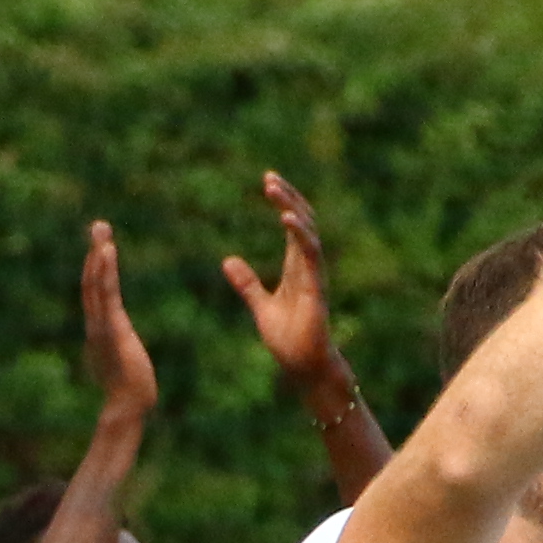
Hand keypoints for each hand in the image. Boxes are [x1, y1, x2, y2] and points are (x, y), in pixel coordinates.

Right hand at [74, 218, 156, 424]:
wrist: (128, 407)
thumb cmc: (131, 390)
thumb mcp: (126, 362)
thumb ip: (123, 351)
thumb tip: (126, 350)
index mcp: (100, 330)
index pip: (95, 293)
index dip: (96, 268)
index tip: (101, 246)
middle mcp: (95, 324)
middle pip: (91, 282)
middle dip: (94, 252)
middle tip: (98, 226)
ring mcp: (101, 325)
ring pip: (96, 283)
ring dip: (98, 254)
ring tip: (100, 229)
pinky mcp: (113, 328)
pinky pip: (107, 293)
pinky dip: (105, 271)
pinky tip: (107, 251)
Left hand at [219, 171, 343, 390]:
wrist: (304, 365)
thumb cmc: (289, 338)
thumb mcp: (260, 306)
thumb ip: (247, 283)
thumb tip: (227, 261)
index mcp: (296, 267)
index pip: (293, 226)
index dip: (283, 202)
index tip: (269, 181)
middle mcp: (307, 265)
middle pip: (302, 221)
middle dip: (288, 197)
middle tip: (269, 176)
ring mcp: (314, 274)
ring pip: (307, 231)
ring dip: (291, 207)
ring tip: (273, 189)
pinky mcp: (316, 287)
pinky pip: (310, 253)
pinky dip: (299, 234)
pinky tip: (286, 218)